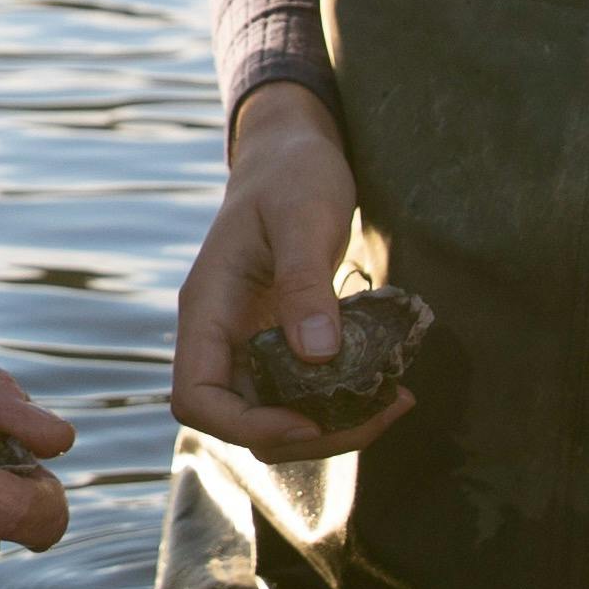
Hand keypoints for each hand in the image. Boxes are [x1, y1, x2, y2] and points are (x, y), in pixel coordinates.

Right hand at [170, 84, 409, 456]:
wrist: (294, 153)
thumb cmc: (291, 175)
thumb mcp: (303, 218)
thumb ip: (305, 284)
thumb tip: (318, 357)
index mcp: (206, 310)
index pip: (196, 398)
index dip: (246, 424)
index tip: (309, 419)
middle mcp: (221, 338)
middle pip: (241, 422)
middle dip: (307, 436)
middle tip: (377, 413)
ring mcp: (251, 344)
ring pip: (275, 418)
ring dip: (331, 427)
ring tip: (392, 403)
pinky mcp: (283, 344)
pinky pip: (303, 395)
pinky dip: (342, 404)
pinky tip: (388, 387)